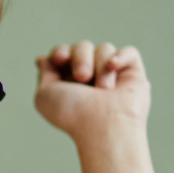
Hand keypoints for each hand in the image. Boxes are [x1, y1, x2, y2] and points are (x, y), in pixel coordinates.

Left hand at [34, 41, 149, 139]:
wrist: (103, 126)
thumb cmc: (73, 115)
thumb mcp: (45, 95)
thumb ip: (44, 73)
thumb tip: (42, 59)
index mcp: (68, 80)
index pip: (63, 52)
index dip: (60, 51)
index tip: (59, 59)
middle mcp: (90, 76)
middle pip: (83, 46)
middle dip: (80, 58)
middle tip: (83, 78)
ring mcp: (112, 75)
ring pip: (104, 48)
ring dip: (100, 66)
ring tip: (103, 89)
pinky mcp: (132, 74)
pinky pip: (129, 51)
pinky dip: (121, 56)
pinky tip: (113, 67)